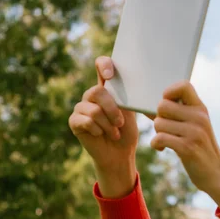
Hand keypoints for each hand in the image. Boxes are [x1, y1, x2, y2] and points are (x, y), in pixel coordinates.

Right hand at [68, 56, 138, 197]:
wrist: (120, 154)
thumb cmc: (127, 131)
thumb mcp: (132, 111)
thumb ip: (131, 96)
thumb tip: (144, 89)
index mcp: (108, 87)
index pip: (102, 65)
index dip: (104, 64)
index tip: (110, 74)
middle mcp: (92, 94)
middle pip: (97, 91)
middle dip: (112, 109)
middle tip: (120, 123)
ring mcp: (81, 107)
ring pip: (93, 110)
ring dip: (108, 124)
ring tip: (114, 132)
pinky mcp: (74, 121)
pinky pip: (85, 121)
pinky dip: (98, 130)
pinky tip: (101, 135)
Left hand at [150, 81, 219, 208]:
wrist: (215, 173)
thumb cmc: (199, 148)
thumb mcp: (193, 126)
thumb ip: (175, 114)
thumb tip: (147, 107)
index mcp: (200, 108)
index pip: (184, 85)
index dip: (169, 92)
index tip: (168, 106)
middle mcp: (199, 117)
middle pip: (163, 105)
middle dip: (159, 118)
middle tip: (166, 129)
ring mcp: (195, 132)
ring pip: (159, 123)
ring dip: (158, 134)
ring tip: (167, 141)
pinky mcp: (188, 147)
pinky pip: (160, 138)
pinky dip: (156, 145)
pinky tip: (162, 149)